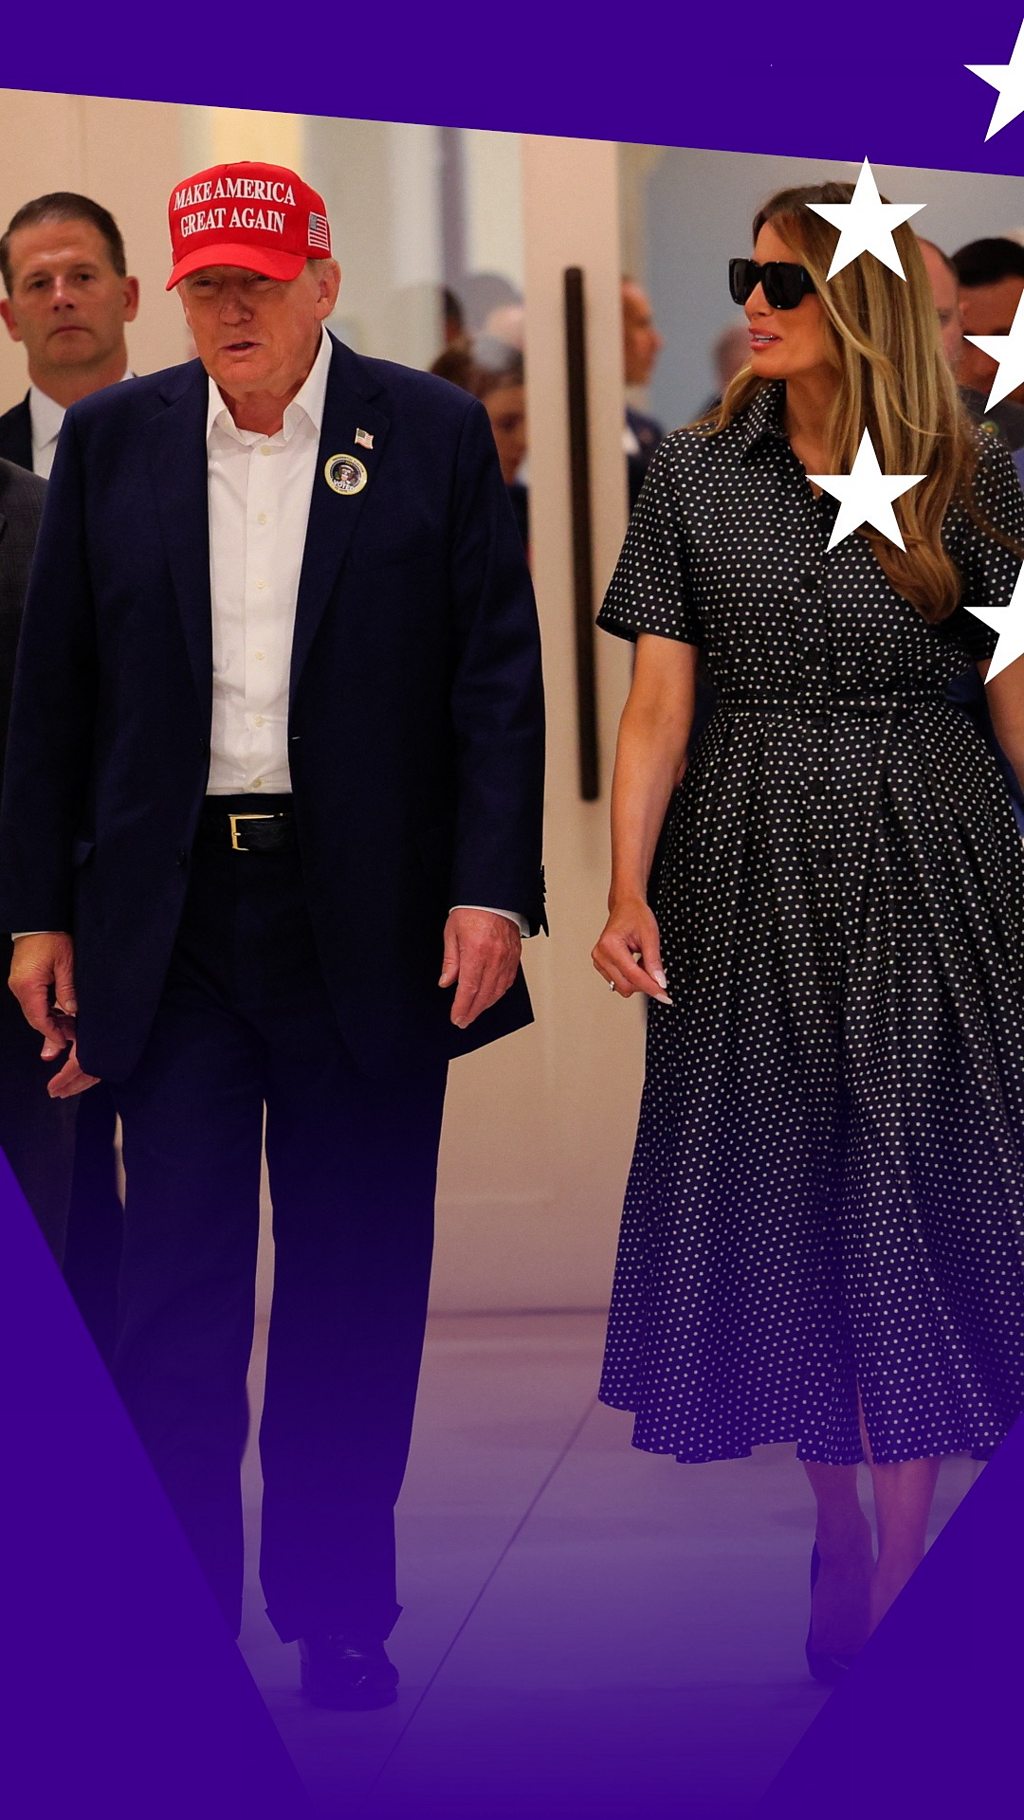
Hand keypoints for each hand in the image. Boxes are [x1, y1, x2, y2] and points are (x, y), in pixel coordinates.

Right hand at [8, 932, 100, 1094]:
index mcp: (29, 986)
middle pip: (35, 1018)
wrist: (38, 919)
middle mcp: (19, 988)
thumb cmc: (53, 937)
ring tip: (69, 1029)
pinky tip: (60, 1014)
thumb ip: (68, 990)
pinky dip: (46, 1010)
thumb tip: (72, 1012)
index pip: (39, 1019)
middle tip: (70, 1040)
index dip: (53, 1033)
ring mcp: (19, 984)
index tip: (65, 1043)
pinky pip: (33, 1001)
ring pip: (34, 1011)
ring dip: (50, 1021)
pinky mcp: (22, 980)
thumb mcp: (66, 964)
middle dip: (52, 1031)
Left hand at [439, 908, 521, 1028]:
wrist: (494, 895)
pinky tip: (491, 997)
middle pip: (484, 994)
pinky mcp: (515, 956)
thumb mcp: (452, 933)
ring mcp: (507, 958)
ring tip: (475, 1012)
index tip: (457, 1018)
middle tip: (464, 1020)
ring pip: (498, 990)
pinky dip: (499, 992)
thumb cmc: (472, 909)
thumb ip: (450, 961)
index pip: (469, 988)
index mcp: (476, 951)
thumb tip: (446, 983)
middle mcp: (494, 957)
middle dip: (473, 1011)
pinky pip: (508, 981)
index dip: (462, 1007)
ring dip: (486, 1005)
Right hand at [592, 896, 672, 1002]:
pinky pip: (619, 982)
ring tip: (645, 961)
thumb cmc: (636, 915)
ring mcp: (598, 961)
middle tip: (659, 973)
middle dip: (645, 984)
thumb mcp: (650, 936)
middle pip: (626, 985)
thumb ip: (654, 961)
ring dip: (638, 980)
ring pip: (622, 986)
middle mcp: (600, 955)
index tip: (664, 995)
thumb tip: (660, 982)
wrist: (625, 907)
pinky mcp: (601, 965)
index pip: (633, 975)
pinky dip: (632, 978)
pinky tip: (637, 964)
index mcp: (610, 945)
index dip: (651, 987)